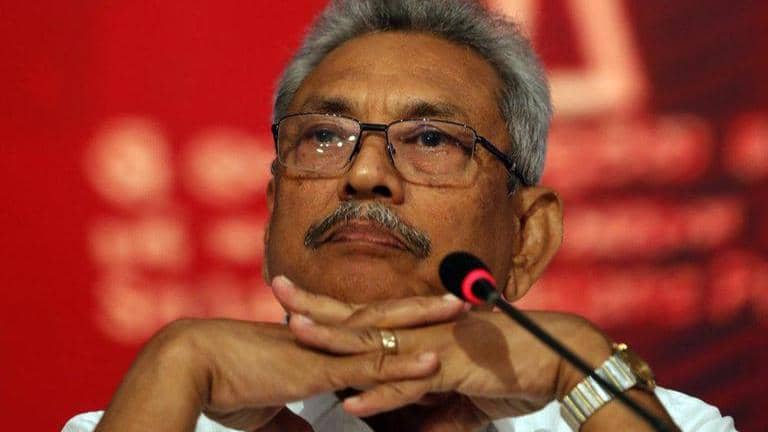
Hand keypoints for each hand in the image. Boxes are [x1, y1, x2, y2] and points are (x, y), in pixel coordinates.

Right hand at [95, 311, 452, 431]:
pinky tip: (432, 362)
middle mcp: (327, 339)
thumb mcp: (266, 408)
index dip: (397, 318)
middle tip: (460, 294)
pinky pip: (369, 369)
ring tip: (462, 310)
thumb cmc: (221, 383)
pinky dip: (403, 367)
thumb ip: (292, 420)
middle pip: (385, 316)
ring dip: (426, 323)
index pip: (366, 325)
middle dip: (423, 306)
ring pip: (386, 333)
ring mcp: (325, 352)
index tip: (426, 311)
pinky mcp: (317, 371)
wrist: (190, 366)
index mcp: (316, 342)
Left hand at [273, 275, 611, 427]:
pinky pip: (413, 385)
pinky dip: (384, 395)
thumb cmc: (512, 365)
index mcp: (422, 328)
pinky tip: (354, 402)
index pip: (366, 313)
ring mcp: (437, 348)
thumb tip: (399, 404)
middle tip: (276, 288)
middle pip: (361, 316)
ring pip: (378, 343)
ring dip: (337, 341)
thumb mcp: (459, 384)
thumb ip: (426, 393)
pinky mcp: (456, 371)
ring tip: (298, 335)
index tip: (292, 297)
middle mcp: (424, 330)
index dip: (328, 305)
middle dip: (316, 304)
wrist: (560, 359)